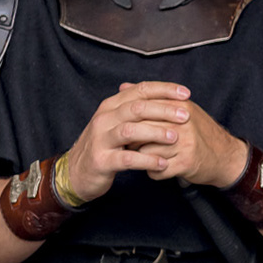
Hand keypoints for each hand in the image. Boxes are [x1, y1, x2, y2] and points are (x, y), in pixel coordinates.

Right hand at [63, 81, 232, 200]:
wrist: (76, 172)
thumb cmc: (105, 145)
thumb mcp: (119, 122)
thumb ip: (139, 108)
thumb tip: (168, 94)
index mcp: (111, 106)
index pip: (140, 90)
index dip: (164, 90)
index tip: (186, 94)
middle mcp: (104, 119)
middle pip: (137, 107)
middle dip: (164, 110)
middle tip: (186, 116)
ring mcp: (100, 140)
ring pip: (130, 130)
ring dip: (155, 132)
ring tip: (175, 138)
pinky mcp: (100, 161)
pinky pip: (127, 159)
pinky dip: (147, 160)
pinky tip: (162, 163)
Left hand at [138, 96, 248, 187]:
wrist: (226, 156)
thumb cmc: (199, 132)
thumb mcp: (179, 109)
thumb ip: (152, 99)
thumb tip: (123, 87)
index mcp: (180, 106)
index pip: (142, 109)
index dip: (130, 122)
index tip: (127, 129)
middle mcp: (183, 122)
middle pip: (140, 130)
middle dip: (132, 141)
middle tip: (133, 146)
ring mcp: (185, 143)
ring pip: (145, 152)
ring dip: (142, 158)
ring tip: (151, 157)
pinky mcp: (186, 163)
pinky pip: (156, 170)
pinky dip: (154, 172)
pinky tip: (161, 168)